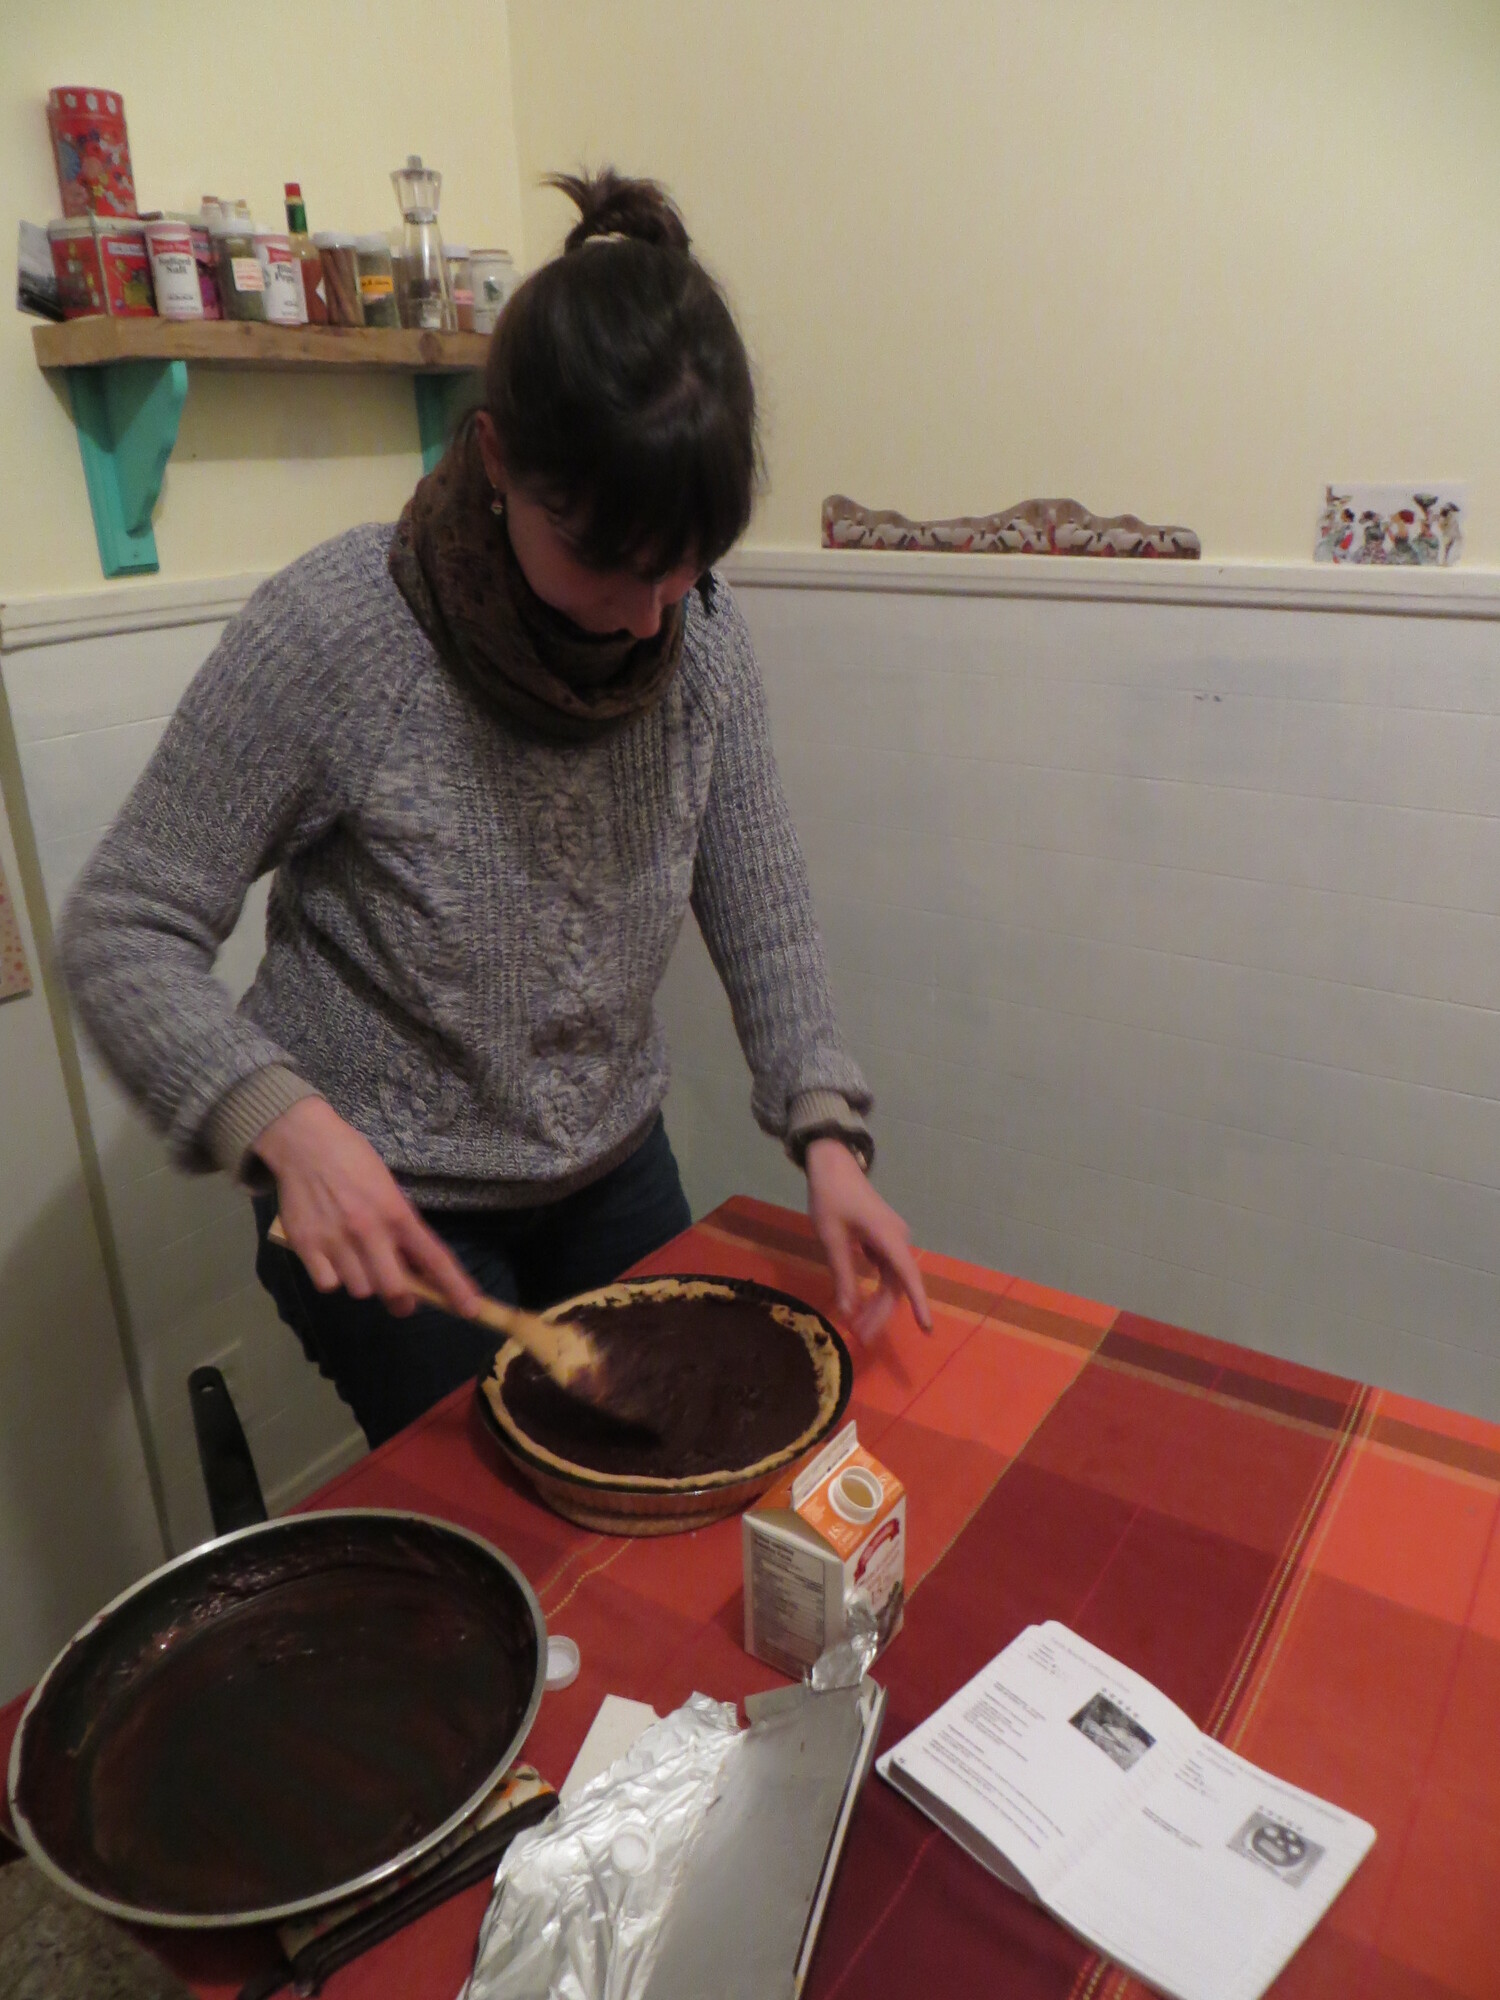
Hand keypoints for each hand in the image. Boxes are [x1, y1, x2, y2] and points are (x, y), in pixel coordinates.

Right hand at [253, 1096, 481, 1319]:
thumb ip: (401, 1226)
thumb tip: (416, 1267)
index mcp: (397, 1213)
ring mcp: (337, 1240)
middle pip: (394, 1289)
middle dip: (402, 1299)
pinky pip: (328, 1284)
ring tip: (356, 1258)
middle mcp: (369, 1230)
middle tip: (403, 1298)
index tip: (470, 1309)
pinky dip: (332, 1278)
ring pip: (360, 1289)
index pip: (433, 1257)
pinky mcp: (306, 1245)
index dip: (454, 1286)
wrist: (306, 1143)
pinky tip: (332, 1257)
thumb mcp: (389, 1188)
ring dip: (364, 1282)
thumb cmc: (354, 1161)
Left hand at [805, 1138, 932, 1343]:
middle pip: (896, 1285)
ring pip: (891, 1280)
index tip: (927, 1329)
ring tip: (858, 1327)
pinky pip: (885, 1270)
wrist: (833, 1164)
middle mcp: (897, 1239)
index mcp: (887, 1237)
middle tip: (861, 1338)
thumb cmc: (830, 1198)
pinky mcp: (884, 1239)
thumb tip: (848, 1311)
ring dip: (877, 1304)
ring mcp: (893, 1239)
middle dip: (881, 1314)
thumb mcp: (831, 1239)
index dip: (919, 1304)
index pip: (908, 1277)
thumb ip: (842, 1275)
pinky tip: (860, 1304)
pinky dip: (875, 1289)